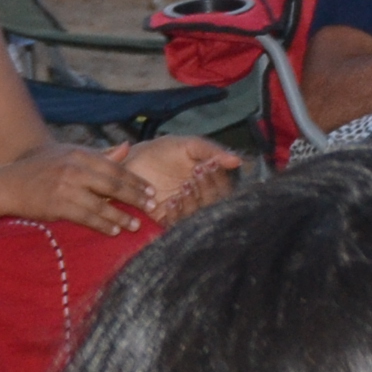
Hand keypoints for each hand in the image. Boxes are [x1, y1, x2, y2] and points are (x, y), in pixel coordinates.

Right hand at [0, 141, 148, 234]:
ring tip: (136, 225)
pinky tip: (114, 231)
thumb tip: (128, 148)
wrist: (9, 183)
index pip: (115, 168)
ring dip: (121, 216)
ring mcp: (65, 187)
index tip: (151, 190)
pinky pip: (86, 217)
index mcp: (80, 154)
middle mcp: (75, 168)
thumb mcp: (70, 155)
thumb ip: (100, 155)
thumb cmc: (43, 167)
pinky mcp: (57, 205)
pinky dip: (102, 225)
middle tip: (152, 207)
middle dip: (135, 197)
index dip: (135, 180)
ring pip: (101, 204)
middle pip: (113, 185)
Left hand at [115, 136, 238, 224]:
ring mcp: (183, 209)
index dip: (220, 179)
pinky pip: (177, 225)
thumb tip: (237, 160)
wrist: (134, 159)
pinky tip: (171, 202)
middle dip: (208, 189)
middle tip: (197, 173)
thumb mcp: (190, 146)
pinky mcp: (166, 219)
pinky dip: (177, 215)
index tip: (209, 165)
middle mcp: (199, 197)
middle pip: (215, 204)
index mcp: (209, 180)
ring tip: (184, 187)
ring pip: (198, 216)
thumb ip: (212, 151)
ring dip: (194, 202)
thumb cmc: (165, 151)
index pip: (225, 187)